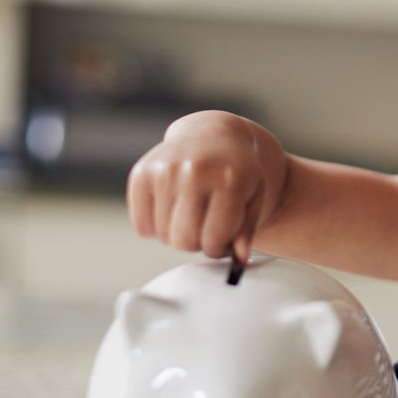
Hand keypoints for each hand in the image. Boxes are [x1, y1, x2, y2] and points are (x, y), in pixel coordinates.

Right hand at [127, 111, 285, 260]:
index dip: (219, 248)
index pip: (214, 239)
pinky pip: (142, 225)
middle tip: (205, 229)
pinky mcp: (142, 173)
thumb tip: (238, 262)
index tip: (222, 241)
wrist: (212, 136)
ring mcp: (166, 170)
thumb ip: (247, 231)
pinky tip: (171, 212)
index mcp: (230, 180)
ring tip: (191, 217)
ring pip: (163, 236)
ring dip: (177, 236)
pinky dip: (154, 228)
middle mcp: (196, 171)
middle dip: (197, 243)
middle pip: (184, 240)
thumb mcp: (254, 197)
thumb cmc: (238, 173)